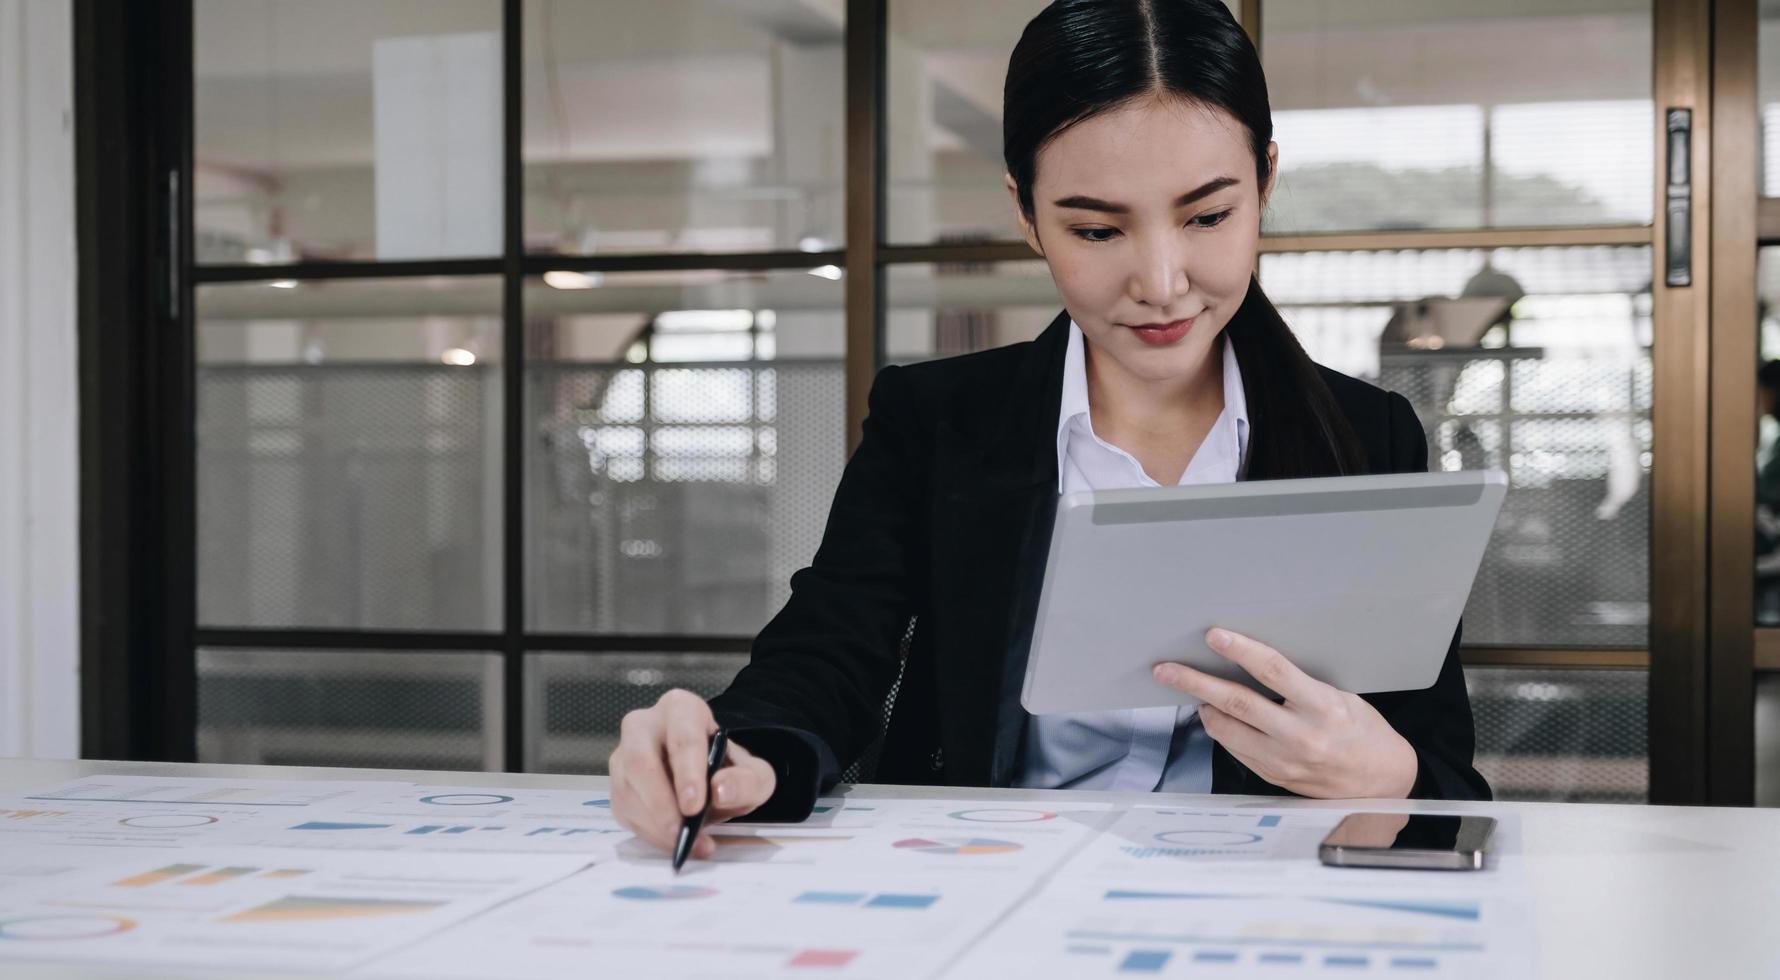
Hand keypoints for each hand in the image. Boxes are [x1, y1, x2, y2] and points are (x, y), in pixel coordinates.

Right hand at [607, 689, 776, 857]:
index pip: (682, 736)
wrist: (710, 782)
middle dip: (660, 803)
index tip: (694, 806)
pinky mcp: (618, 786)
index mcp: (681, 710)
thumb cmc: (728, 770)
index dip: (687, 772)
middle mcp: (644, 726)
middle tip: (682, 833)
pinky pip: (624, 811)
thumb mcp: (754, 775)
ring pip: (627, 789)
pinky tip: (672, 843)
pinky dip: (648, 833)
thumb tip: (720, 791)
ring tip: (687, 845)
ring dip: (655, 824)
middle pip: (640, 760)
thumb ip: (747, 781)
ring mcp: (624, 755)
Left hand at [1152, 628, 1418, 798]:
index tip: (1213, 635)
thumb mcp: (1340, 697)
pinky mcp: (1272, 777)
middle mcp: (1300, 737)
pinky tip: (1215, 714)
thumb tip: (1252, 662)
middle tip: (1164, 669)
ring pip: (1225, 729)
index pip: (1274, 672)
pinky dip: (1220, 728)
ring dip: (1203, 706)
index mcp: (1323, 708)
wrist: (1380, 784)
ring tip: (1188, 687)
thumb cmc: (1362, 731)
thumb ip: (1299, 686)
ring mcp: (1283, 761)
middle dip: (1195, 683)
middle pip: (1236, 703)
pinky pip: (1234, 748)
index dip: (1241, 650)